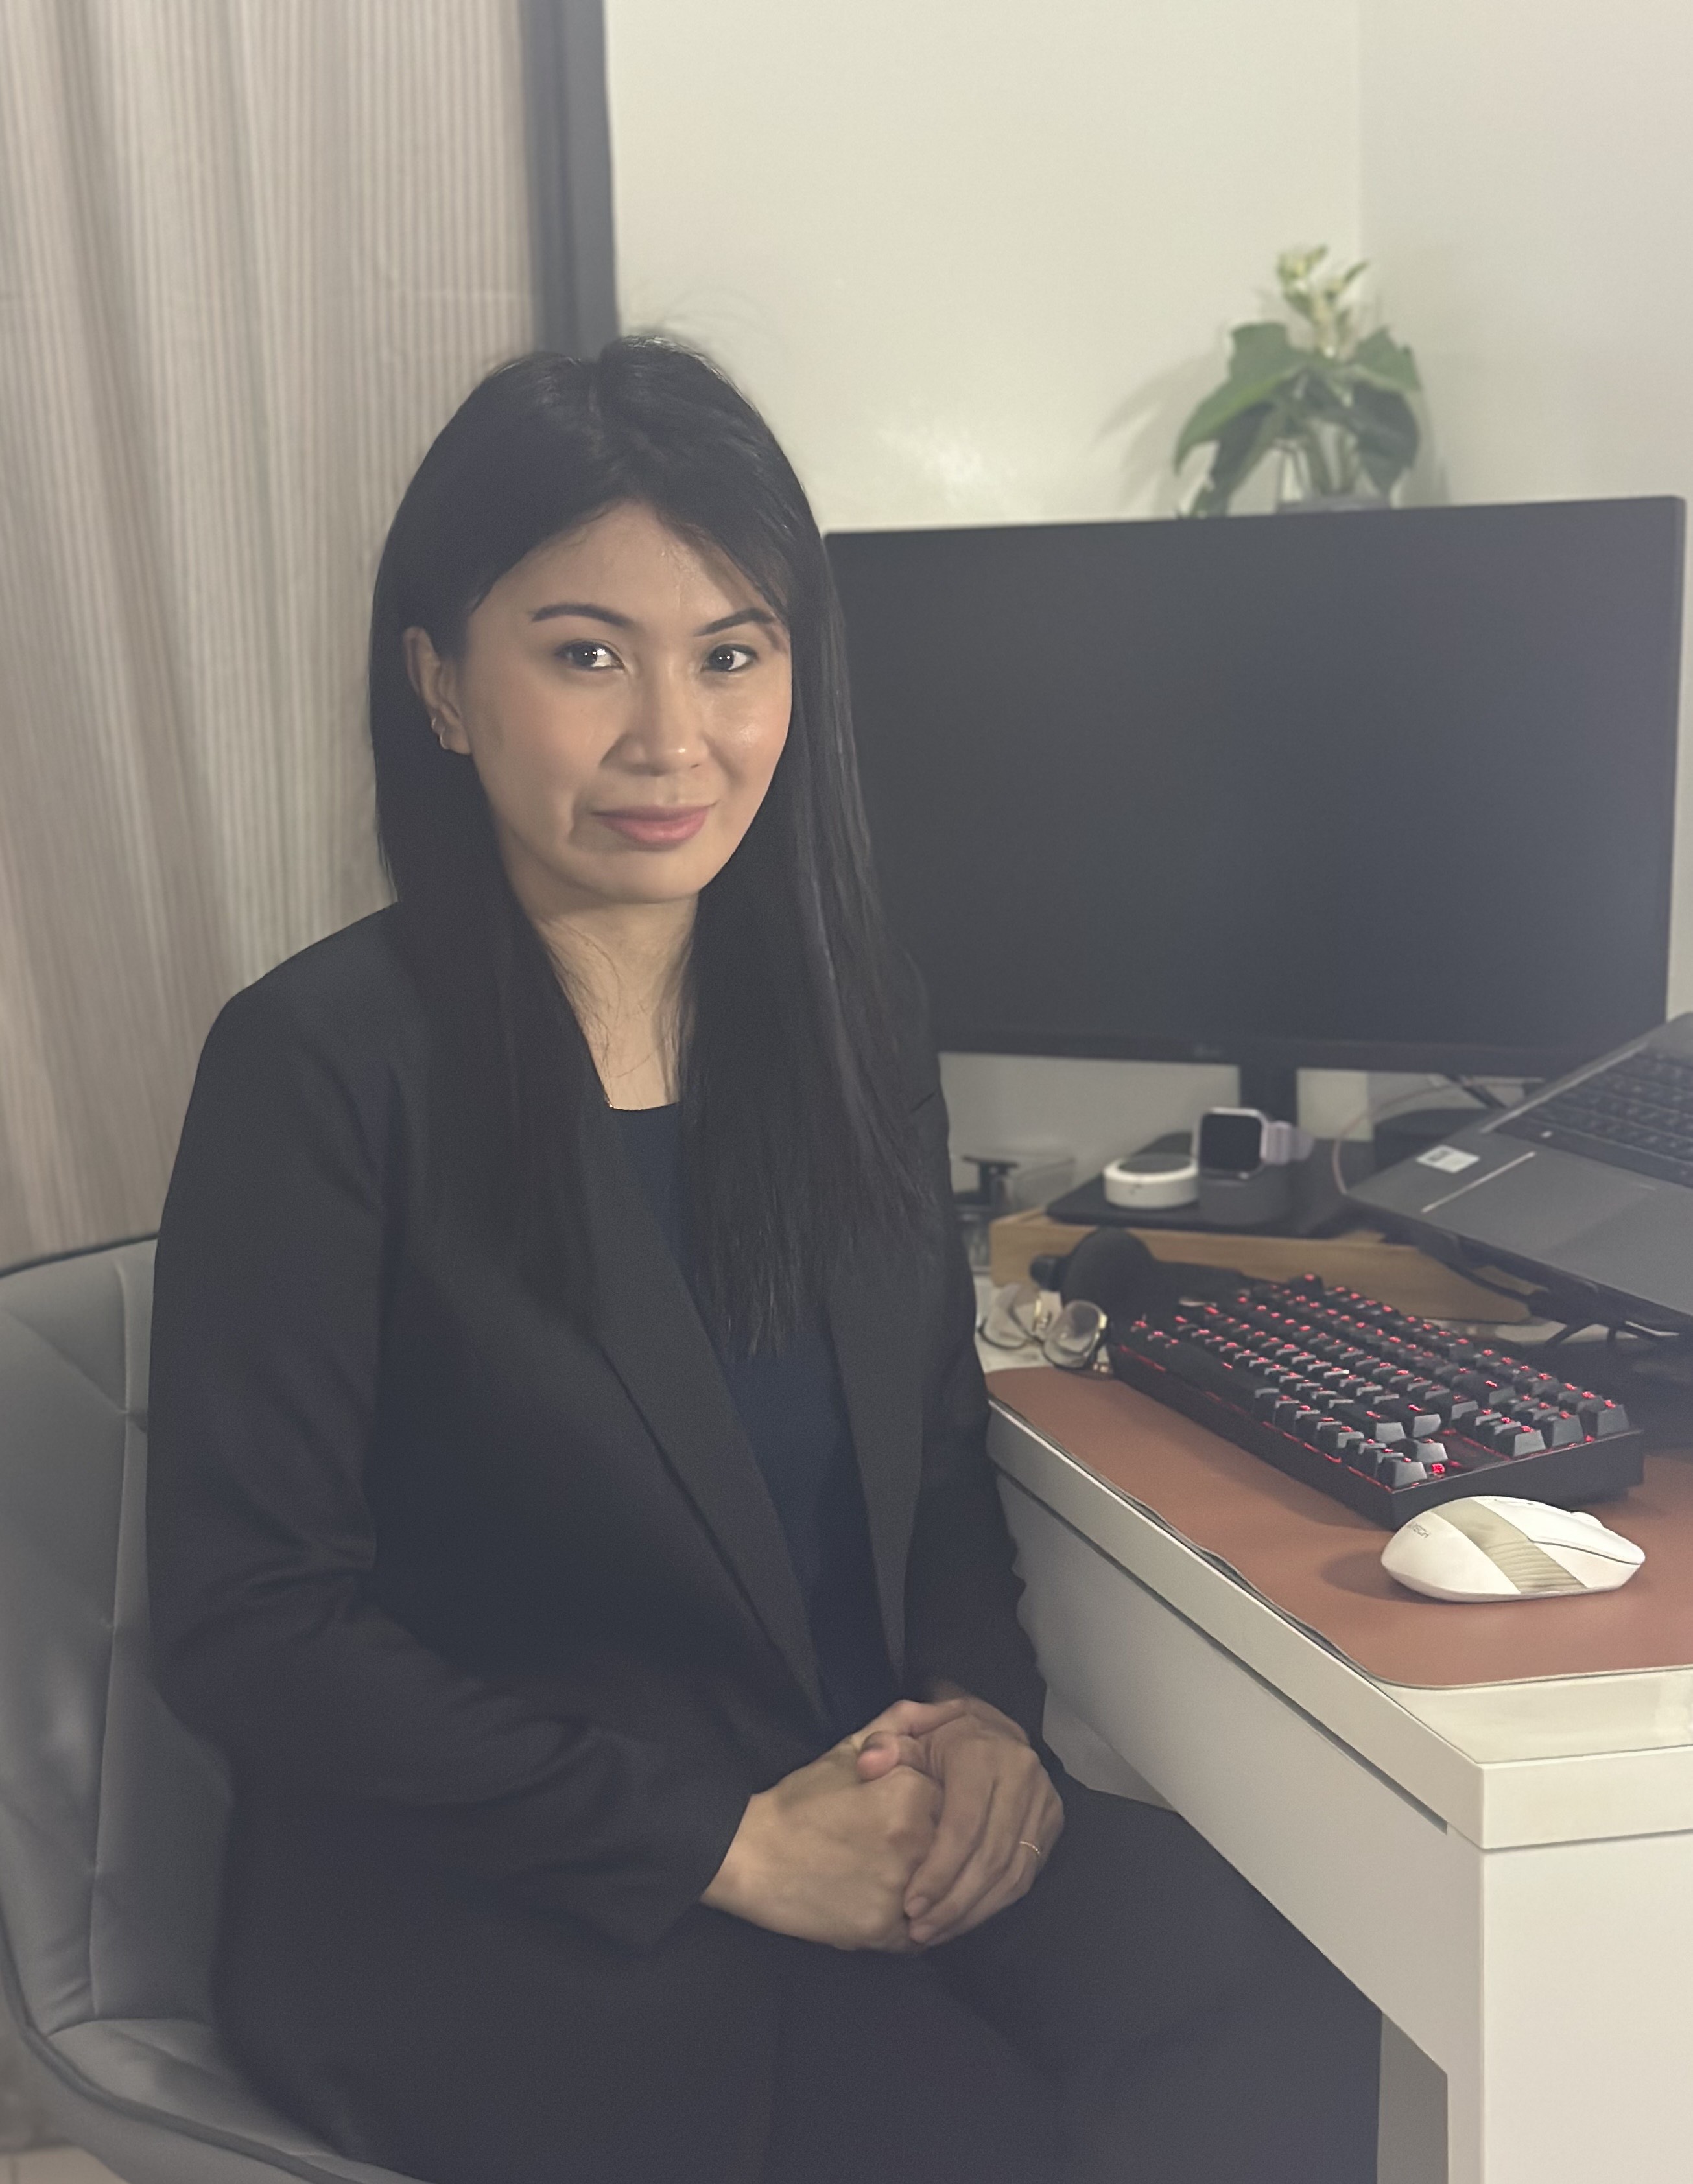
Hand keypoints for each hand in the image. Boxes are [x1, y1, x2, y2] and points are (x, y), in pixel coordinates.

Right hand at [700, 1702, 963, 1951]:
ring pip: (937, 1889)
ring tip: (879, 1874)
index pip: (949, 1800)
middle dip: (925, 1846)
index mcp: (908, 1792)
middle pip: (947, 1845)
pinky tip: (875, 1901)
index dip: (923, 1807)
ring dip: (920, 1886)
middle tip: (883, 1845)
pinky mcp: (885, 1931)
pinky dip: (906, 1921)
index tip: (893, 1811)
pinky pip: (919, 1930)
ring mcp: (901, 1890)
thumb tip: (946, 1706)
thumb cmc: (800, 1801)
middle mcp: (913, 1841)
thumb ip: (898, 1723)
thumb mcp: (847, 1750)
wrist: (752, 1857)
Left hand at [857, 1689, 1062, 1947]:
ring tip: (934, 1933)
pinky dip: (991, 1905)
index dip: (938, 1871)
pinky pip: (1024, 1877)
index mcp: (984, 1754)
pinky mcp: (1051, 1823)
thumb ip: (884, 1748)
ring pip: (1011, 1874)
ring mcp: (1043, 1802)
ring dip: (971, 1912)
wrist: (987, 1730)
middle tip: (919, 1929)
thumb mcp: (907, 1734)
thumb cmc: (938, 1739)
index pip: (964, 1826)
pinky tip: (960, 1920)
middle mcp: (1022, 1776)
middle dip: (952, 1902)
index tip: (911, 1904)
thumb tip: (869, 1765)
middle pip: (990, 1857)